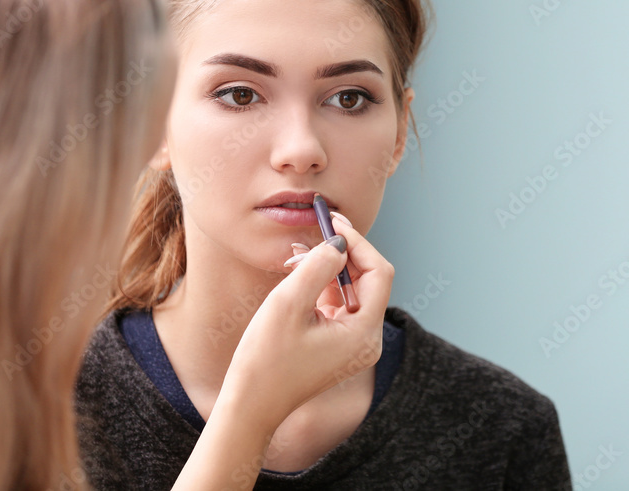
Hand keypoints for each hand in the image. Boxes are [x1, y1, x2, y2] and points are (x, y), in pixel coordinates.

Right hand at [171, 215, 393, 489]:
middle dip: (344, 253)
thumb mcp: (288, 303)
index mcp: (364, 333)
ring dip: (330, 268)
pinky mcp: (338, 346)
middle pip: (369, 280)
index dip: (358, 243)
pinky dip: (323, 286)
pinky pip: (340, 306)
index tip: (333, 222)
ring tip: (298, 255)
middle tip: (318, 229)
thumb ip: (317, 265)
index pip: (378, 273)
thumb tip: (338, 241)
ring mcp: (353, 345)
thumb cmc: (265, 360)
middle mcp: (367, 340)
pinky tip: (299, 274)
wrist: (250, 407)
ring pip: (353, 291)